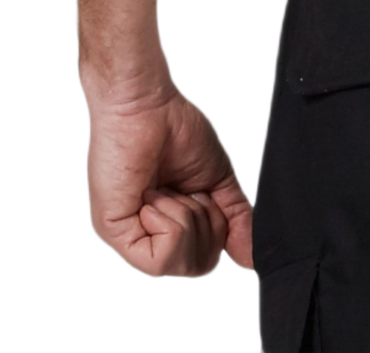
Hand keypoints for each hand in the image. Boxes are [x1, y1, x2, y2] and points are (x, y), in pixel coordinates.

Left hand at [82, 77, 253, 280]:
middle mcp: (148, 234)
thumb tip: (254, 259)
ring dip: (189, 217)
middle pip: (199, 266)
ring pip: (181, 265)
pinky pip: (161, 259)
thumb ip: (237, 219)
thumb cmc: (176, 128)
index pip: (207, 258)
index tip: (204, 190)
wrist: (147, 104)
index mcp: (171, 223)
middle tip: (189, 188)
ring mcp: (130, 236)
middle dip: (208, 222)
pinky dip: (172, 224)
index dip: (219, 226)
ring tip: (168, 187)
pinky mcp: (115, 233)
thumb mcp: (218, 179)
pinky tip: (155, 195)